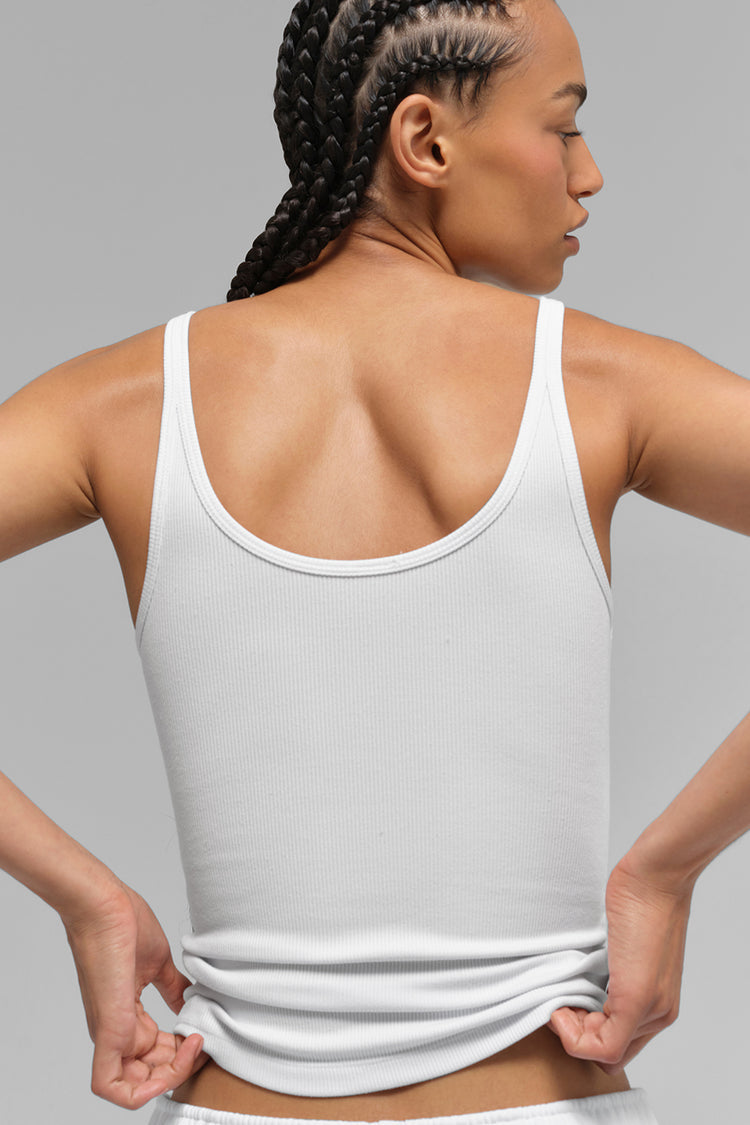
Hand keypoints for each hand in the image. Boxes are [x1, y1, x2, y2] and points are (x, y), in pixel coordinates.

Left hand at [61, 882, 209, 1109]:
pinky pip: (110, 1086)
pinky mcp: (108, 1031)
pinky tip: (170, 1068)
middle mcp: (115, 1031)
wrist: (104, 904)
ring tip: (194, 1044)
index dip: (183, 1054)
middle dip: (181, 1069)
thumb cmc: (124, 923)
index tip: (203, 1034)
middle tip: (202, 1041)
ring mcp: (109, 1033)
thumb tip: (190, 1001)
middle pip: (149, 1077)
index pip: (156, 1055)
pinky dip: (139, 1094)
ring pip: (133, 1089)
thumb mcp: (157, 963)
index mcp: (126, 1017)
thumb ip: (172, 987)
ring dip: (170, 1078)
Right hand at [546, 857, 693, 1073]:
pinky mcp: (636, 999)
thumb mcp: (623, 945)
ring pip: (604, 1053)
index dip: (584, 1033)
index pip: (616, 1045)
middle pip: (609, 1055)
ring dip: (572, 1032)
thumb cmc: (639, 902)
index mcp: (657, 1004)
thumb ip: (609, 972)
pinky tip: (560, 1006)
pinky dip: (572, 1034)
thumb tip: (581, 986)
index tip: (565, 1002)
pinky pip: (603, 1047)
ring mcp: (650, 1009)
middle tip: (560, 1002)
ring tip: (560, 998)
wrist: (655, 878)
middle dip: (576, 1035)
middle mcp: (657, 1013)